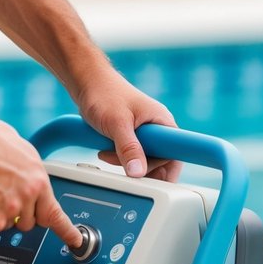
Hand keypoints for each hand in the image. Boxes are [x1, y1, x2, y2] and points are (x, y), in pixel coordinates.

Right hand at [0, 114, 83, 248]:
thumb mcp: (20, 148)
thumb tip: (27, 177)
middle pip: (26, 223)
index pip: (55, 215)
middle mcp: (20, 203)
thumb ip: (30, 171)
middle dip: (17, 213)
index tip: (75, 241)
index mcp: (36, 183)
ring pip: (0, 225)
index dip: (66, 231)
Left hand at [74, 68, 180, 182]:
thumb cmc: (104, 94)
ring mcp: (144, 132)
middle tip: (119, 163)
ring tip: (107, 153)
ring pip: (142, 159)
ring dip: (125, 162)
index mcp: (162, 121)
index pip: (176, 154)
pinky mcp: (131, 135)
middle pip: (159, 161)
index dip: (166, 170)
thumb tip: (138, 172)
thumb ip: (128, 148)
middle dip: (138, 166)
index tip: (153, 182)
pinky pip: (130, 154)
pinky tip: (105, 151)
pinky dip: (118, 157)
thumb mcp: (117, 124)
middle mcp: (157, 127)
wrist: (86, 82)